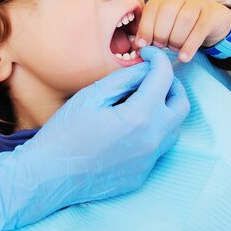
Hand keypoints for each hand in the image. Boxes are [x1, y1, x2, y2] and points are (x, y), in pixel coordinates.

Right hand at [0, 47, 189, 230]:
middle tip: (153, 75)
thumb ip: (125, 78)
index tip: (148, 54)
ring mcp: (148, 161)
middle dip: (172, 84)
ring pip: (174, 128)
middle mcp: (152, 141)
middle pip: (182, 105)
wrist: (48, 177)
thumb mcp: (92, 95)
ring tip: (144, 99)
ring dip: (166, 109)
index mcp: (140, 117)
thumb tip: (146, 69)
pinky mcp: (141, 175)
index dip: (158, 59)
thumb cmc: (64, 133)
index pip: (164, 78)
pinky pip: (158, 148)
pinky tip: (130, 126)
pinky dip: (153, 131)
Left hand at [135, 0, 230, 62]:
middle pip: (167, 12)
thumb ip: (151, 32)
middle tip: (162, 46)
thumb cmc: (182, 25)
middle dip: (161, 33)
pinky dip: (190, 45)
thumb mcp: (165, 26)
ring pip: (185, 19)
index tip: (143, 45)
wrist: (211, 20)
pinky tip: (184, 57)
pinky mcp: (210, 14)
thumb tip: (138, 47)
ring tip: (174, 49)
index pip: (151, 9)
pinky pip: (200, 29)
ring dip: (176, 39)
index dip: (145, 28)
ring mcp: (197, 3)